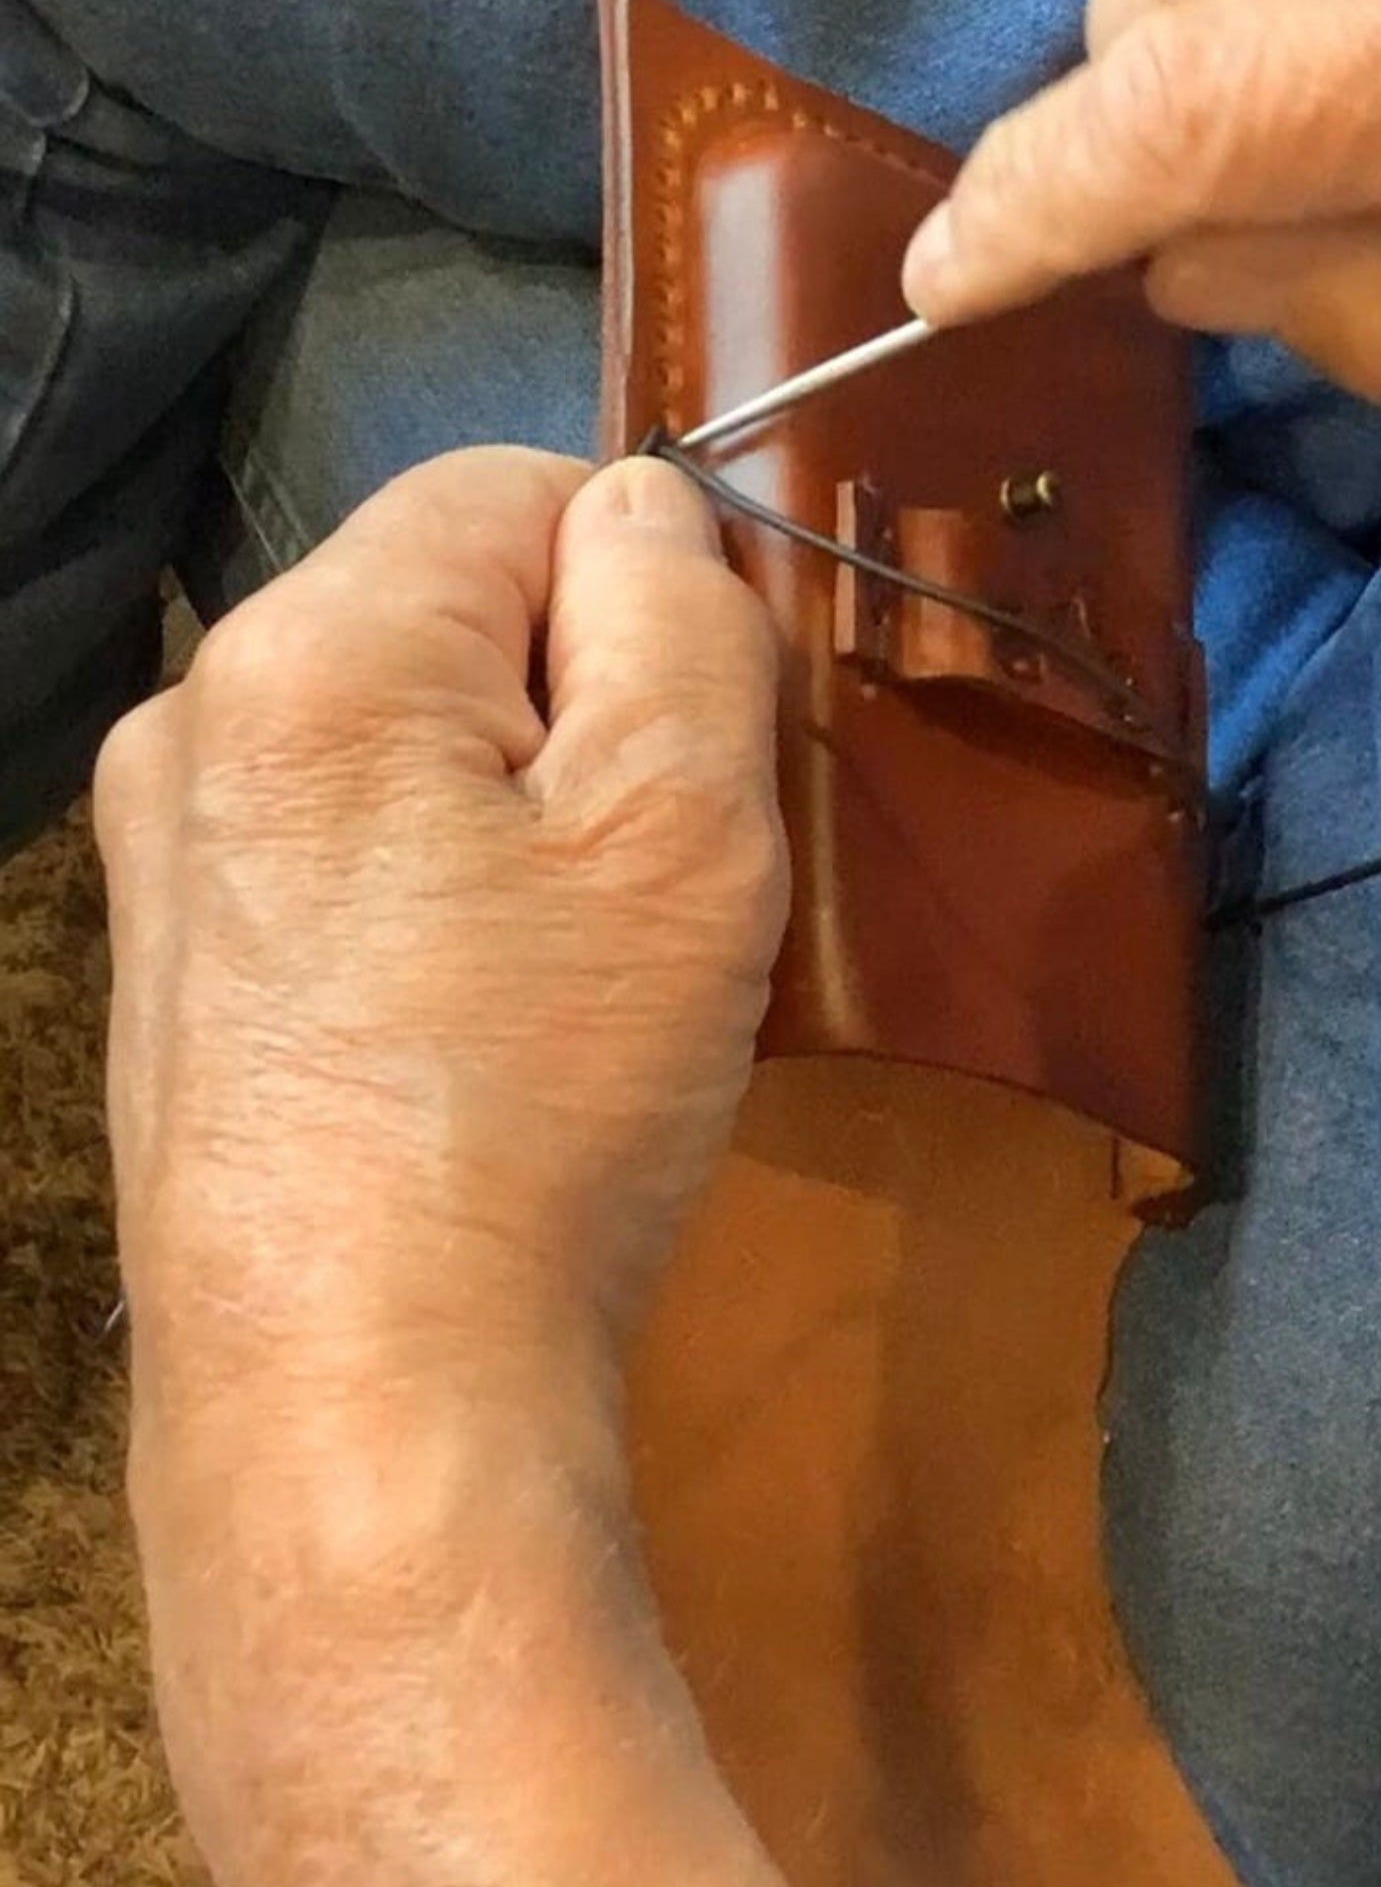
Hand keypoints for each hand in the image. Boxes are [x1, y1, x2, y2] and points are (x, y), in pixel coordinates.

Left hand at [97, 451, 835, 1886]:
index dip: (649, 585)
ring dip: (522, 814)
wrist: (365, 1397)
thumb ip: (680, 620)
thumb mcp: (684, 832)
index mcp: (314, 649)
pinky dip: (444, 899)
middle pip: (453, 618)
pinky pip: (349, 857)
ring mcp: (165, 858)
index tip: (710, 744)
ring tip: (583, 973)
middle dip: (586, 710)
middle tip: (664, 881)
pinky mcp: (179, 975)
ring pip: (408, 747)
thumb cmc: (547, 1098)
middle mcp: (198, 720)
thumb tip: (645, 514)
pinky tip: (489, 1028)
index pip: (517, 489)